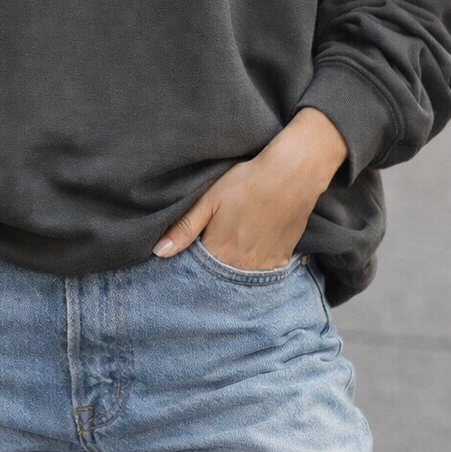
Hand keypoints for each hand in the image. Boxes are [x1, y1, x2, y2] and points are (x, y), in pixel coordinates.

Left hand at [151, 109, 347, 267]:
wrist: (291, 175)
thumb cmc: (246, 182)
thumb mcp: (209, 200)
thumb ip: (184, 228)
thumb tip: (159, 252)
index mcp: (219, 252)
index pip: (197, 270)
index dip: (191, 263)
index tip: (189, 254)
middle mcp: (241, 266)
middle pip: (219, 276)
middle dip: (211, 269)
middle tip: (214, 246)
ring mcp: (263, 266)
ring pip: (240, 276)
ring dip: (233, 268)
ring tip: (233, 246)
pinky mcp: (281, 260)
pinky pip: (263, 272)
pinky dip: (255, 265)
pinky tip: (252, 247)